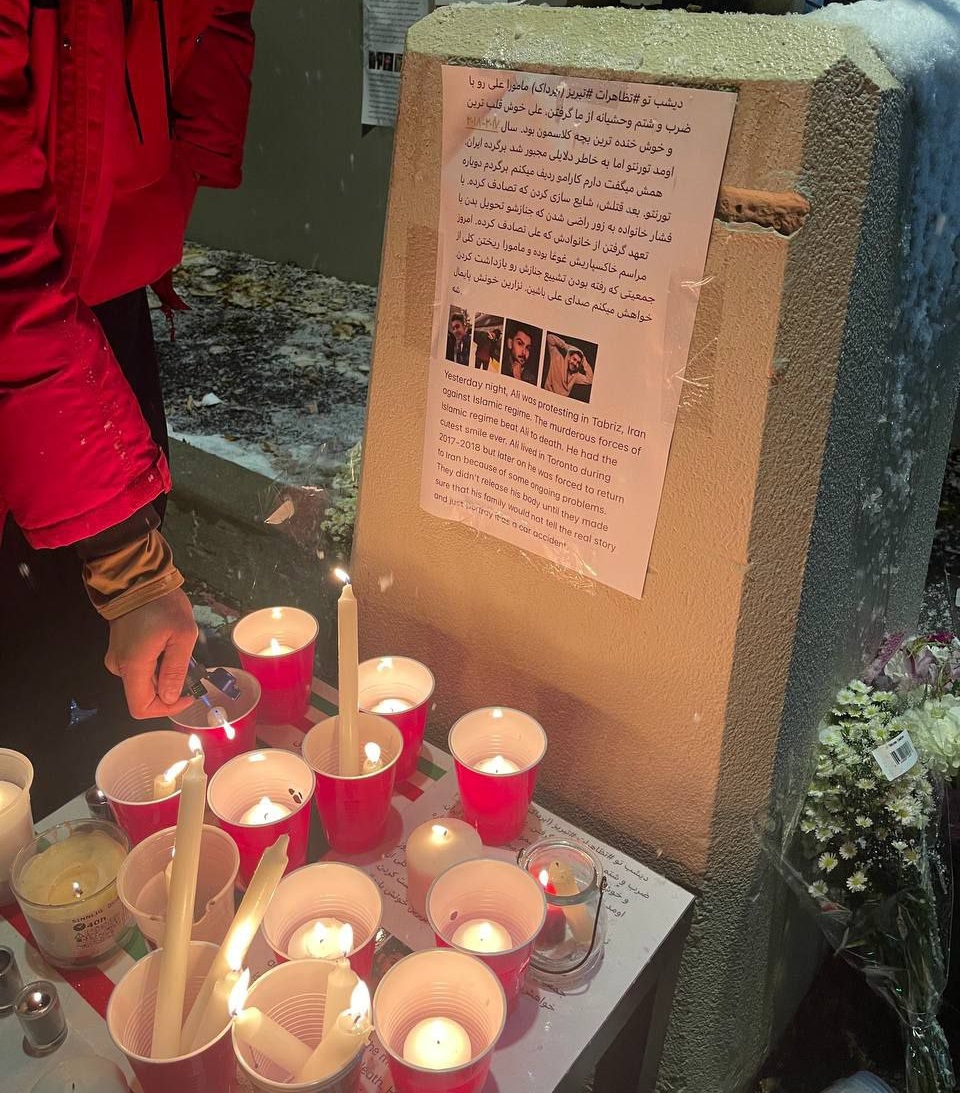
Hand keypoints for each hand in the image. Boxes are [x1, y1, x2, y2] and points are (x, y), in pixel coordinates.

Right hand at [105, 588, 198, 718]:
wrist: (138, 579)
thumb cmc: (163, 604)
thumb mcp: (182, 635)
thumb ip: (176, 669)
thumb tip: (171, 697)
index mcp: (133, 666)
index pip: (140, 708)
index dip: (166, 709)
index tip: (188, 695)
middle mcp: (120, 667)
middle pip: (144, 695)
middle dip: (169, 689)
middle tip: (189, 668)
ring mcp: (118, 658)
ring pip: (144, 682)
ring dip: (164, 676)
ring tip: (178, 651)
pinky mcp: (121, 650)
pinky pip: (140, 668)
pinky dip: (156, 665)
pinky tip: (167, 646)